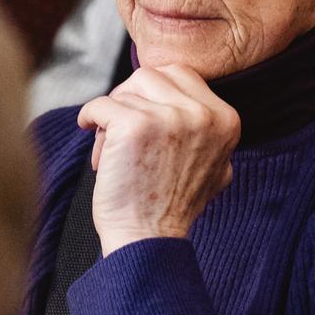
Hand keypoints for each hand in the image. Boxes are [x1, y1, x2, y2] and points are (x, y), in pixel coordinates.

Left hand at [77, 64, 239, 253]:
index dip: (153, 90)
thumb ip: (209, 133)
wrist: (149, 240)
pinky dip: (90, 117)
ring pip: (124, 92)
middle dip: (130, 96)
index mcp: (225, 119)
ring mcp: (168, 117)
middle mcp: (202, 114)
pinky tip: (89, 132)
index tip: (140, 112)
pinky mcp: (134, 126)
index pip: (182, 74)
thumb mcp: (216, 167)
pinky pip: (100, 104)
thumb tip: (190, 104)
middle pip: (151, 76)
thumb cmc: (173, 207)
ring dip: (112, 115)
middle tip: (120, 126)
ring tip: (110, 146)